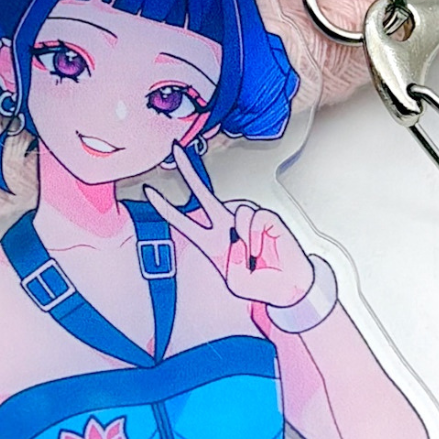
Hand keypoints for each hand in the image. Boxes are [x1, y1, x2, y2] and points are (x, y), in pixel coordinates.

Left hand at [143, 140, 316, 310]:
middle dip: (189, 170)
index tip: (150, 192)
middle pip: (203, 192)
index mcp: (212, 242)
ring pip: (237, 210)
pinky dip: (257, 237)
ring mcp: (246, 220)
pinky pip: (254, 217)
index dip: (166, 208)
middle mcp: (226, 225)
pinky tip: (263, 249)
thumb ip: (231, 261)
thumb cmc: (261, 285)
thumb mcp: (236, 282)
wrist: (289, 288)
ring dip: (244, 238)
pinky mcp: (266, 217)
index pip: (184, 221)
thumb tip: (237, 235)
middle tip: (177, 150)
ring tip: (253, 258)